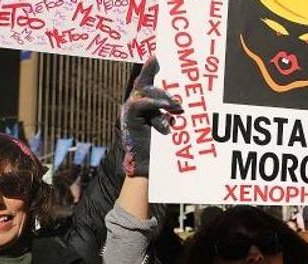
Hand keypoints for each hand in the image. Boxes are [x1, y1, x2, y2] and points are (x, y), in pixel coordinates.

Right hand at [120, 57, 182, 176]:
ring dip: (163, 98)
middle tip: (177, 101)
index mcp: (144, 104)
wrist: (147, 164)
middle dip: (162, 88)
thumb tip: (179, 106)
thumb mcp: (166, 124)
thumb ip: (169, 113)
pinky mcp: (128, 117)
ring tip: (176, 107)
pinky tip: (164, 108)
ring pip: (145, 93)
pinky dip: (153, 104)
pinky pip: (140, 104)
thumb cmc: (159, 146)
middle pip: (145, 85)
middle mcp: (135, 104)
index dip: (149, 68)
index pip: (146, 81)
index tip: (155, 55)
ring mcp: (129, 110)